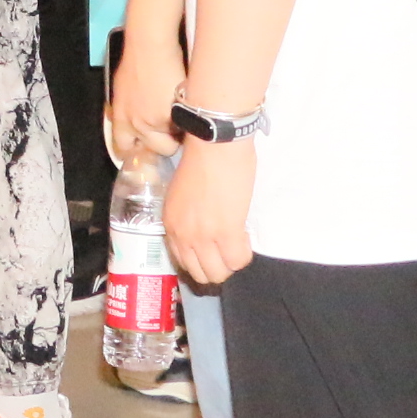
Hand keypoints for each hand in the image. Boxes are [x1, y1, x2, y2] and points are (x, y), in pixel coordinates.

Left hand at [104, 42, 188, 168]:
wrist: (150, 45)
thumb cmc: (137, 60)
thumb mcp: (123, 89)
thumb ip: (128, 109)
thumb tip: (135, 120)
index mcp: (120, 117)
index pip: (125, 148)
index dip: (138, 150)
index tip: (147, 149)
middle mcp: (135, 124)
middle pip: (154, 150)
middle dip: (165, 144)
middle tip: (173, 131)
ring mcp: (154, 122)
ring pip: (174, 141)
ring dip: (179, 133)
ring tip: (184, 116)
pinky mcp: (172, 116)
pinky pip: (185, 129)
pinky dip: (189, 121)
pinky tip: (189, 108)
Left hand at [161, 135, 256, 285]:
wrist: (215, 143)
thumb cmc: (201, 160)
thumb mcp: (182, 194)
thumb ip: (187, 217)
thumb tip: (202, 229)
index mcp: (171, 223)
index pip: (183, 262)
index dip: (202, 260)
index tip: (213, 251)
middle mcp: (183, 235)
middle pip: (202, 274)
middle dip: (218, 266)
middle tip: (228, 249)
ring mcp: (204, 236)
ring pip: (220, 273)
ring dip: (231, 262)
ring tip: (237, 242)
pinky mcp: (227, 231)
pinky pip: (238, 260)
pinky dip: (244, 253)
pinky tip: (245, 236)